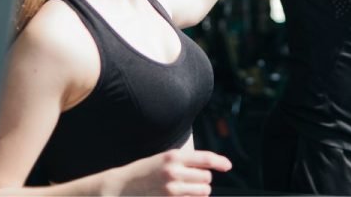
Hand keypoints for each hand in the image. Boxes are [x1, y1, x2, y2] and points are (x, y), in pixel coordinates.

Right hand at [114, 149, 231, 195]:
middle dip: (203, 179)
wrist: (122, 187)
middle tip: (192, 179)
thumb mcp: (164, 159)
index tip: (227, 166)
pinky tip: (182, 196)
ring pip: (203, 191)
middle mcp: (174, 172)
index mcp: (174, 156)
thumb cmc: (145, 171)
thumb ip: (185, 161)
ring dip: (200, 191)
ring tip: (188, 189)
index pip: (205, 158)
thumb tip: (208, 166)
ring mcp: (172, 190)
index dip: (220, 162)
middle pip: (207, 177)